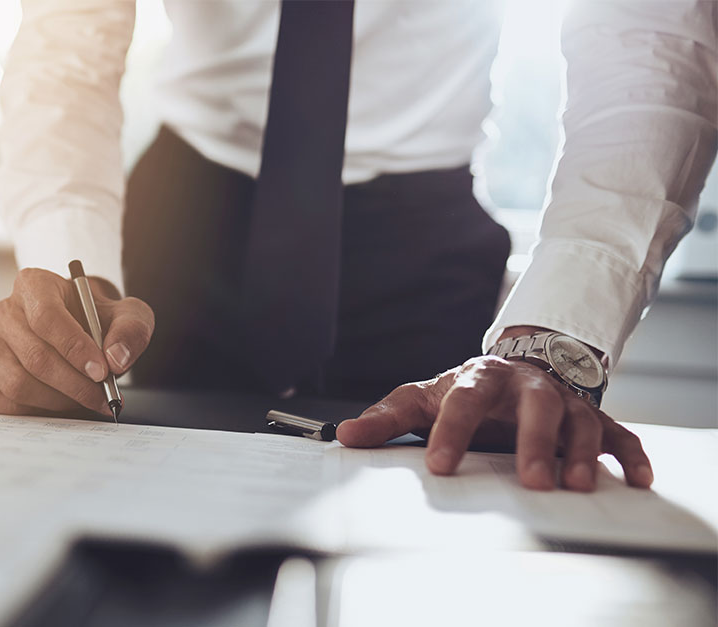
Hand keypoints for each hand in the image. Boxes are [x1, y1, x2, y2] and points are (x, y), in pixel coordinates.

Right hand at [0, 268, 154, 414]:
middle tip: (103, 396)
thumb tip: (116, 359)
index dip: (75, 348)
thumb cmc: (98, 321)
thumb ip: (131, 330)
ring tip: (85, 399)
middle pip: (34, 357)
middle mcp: (4, 312)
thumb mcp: (127, 315)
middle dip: (75, 384)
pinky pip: (2, 404)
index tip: (102, 372)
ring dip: (58, 401)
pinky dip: (34, 413)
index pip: (46, 318)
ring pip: (17, 384)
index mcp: (33, 285)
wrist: (80, 332)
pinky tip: (59, 405)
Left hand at [336, 356, 652, 491]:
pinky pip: (618, 434)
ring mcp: (564, 401)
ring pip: (579, 421)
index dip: (452, 432)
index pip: (464, 402)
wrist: (518, 367)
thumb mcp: (423, 399)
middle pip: (534, 406)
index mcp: (480, 380)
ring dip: (580, 452)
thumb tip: (343, 435)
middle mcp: (526, 387)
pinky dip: (630, 455)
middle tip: (531, 481)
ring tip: (575, 485)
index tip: (441, 466)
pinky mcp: (593, 418)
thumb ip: (387, 419)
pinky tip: (636, 478)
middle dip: (533, 442)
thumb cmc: (466, 392)